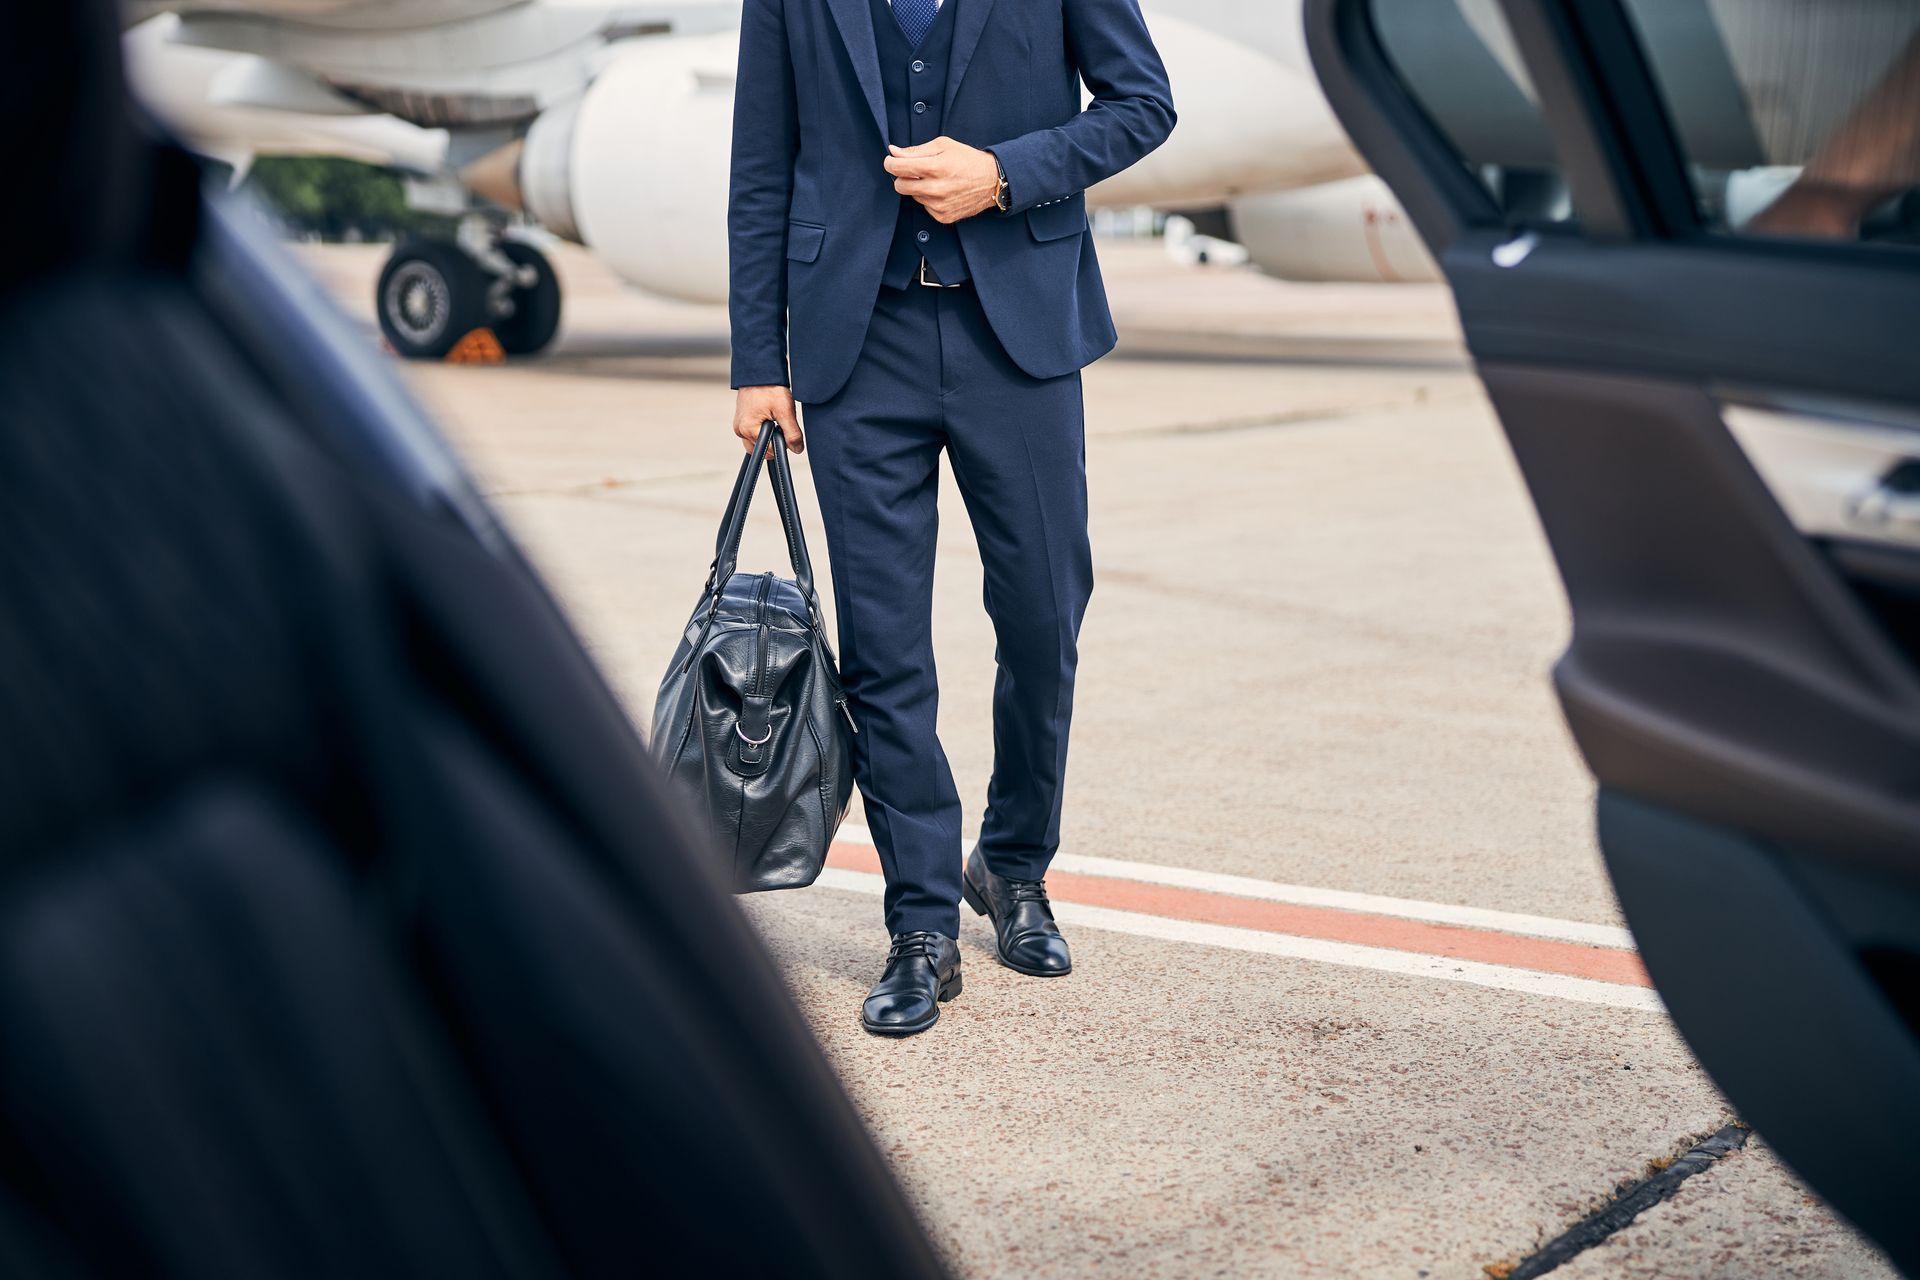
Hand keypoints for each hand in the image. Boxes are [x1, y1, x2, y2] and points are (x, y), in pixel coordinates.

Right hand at [734, 385, 801, 454]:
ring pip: (757, 444)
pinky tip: (768, 419)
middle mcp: (740, 431)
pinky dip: (762, 431)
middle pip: (762, 450)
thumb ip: (792, 433)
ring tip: (773, 420)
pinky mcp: (740, 422)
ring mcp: (738, 427)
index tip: (785, 427)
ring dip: (768, 437)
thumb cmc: (769, 388)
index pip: (770, 451)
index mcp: (748, 429)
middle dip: (774, 441)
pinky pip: (753, 435)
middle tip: (779, 422)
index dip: (782, 442)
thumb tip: (797, 449)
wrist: (759, 372)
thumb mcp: (785, 411)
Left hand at [883, 137, 1001, 223]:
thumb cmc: (967, 160)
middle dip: (902, 177)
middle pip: (899, 186)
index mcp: (934, 168)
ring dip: (918, 188)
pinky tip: (942, 192)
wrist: (992, 181)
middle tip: (914, 171)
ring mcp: (939, 205)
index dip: (890, 163)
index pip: (897, 168)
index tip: (891, 161)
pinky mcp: (943, 216)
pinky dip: (929, 199)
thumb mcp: (943, 146)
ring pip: (912, 196)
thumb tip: (893, 152)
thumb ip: (916, 150)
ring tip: (935, 180)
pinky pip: (924, 207)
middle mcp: (935, 189)